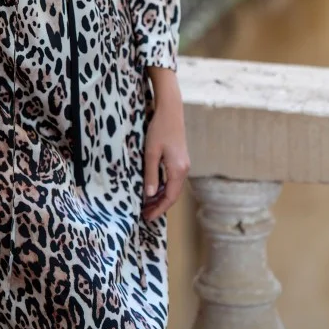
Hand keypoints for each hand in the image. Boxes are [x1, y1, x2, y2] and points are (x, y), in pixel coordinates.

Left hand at [142, 74, 189, 222]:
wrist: (170, 110)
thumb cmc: (159, 130)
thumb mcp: (151, 153)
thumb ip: (150, 174)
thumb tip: (149, 195)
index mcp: (178, 170)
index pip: (169, 198)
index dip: (158, 209)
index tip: (147, 217)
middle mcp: (184, 169)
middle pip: (172, 195)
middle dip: (159, 205)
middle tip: (145, 213)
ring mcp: (184, 164)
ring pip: (173, 187)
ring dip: (161, 196)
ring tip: (147, 204)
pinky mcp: (180, 158)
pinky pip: (172, 178)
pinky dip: (163, 186)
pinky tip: (153, 187)